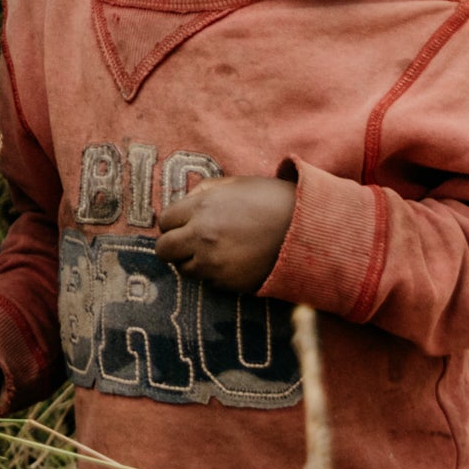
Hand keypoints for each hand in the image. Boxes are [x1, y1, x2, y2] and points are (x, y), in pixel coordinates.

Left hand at [157, 173, 295, 292]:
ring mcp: (214, 264)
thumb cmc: (270, 200)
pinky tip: (231, 261)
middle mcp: (202, 238)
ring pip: (183, 269)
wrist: (304, 230)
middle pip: (164, 250)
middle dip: (172, 245)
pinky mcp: (229, 284)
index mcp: (201, 208)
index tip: (183, 223)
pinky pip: (208, 281)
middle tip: (188, 241)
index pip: (164, 222)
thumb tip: (184, 202)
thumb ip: (204, 191)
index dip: (173, 222)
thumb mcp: (235, 184)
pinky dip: (213, 274)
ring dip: (191, 261)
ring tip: (213, 251)